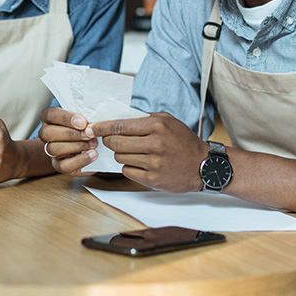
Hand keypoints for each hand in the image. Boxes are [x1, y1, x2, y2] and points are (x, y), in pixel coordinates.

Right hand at [38, 106, 98, 175]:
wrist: (85, 147)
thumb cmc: (83, 127)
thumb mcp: (82, 117)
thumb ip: (82, 116)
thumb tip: (92, 118)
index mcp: (49, 118)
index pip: (50, 114)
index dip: (66, 118)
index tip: (83, 122)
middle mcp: (46, 133)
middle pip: (48, 133)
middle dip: (71, 134)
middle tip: (89, 134)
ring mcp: (50, 150)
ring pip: (54, 149)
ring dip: (77, 146)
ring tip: (93, 144)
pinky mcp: (58, 165)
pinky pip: (64, 165)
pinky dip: (80, 160)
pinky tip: (92, 154)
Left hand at [91, 112, 208, 192]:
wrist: (204, 165)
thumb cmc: (184, 141)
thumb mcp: (168, 120)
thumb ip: (145, 118)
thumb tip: (119, 117)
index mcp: (157, 126)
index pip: (120, 125)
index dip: (102, 127)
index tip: (91, 128)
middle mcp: (155, 144)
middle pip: (116, 142)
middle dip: (108, 141)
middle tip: (110, 140)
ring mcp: (153, 163)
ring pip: (120, 157)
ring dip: (121, 154)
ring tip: (132, 151)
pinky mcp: (153, 179)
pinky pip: (127, 171)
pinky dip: (129, 167)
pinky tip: (139, 163)